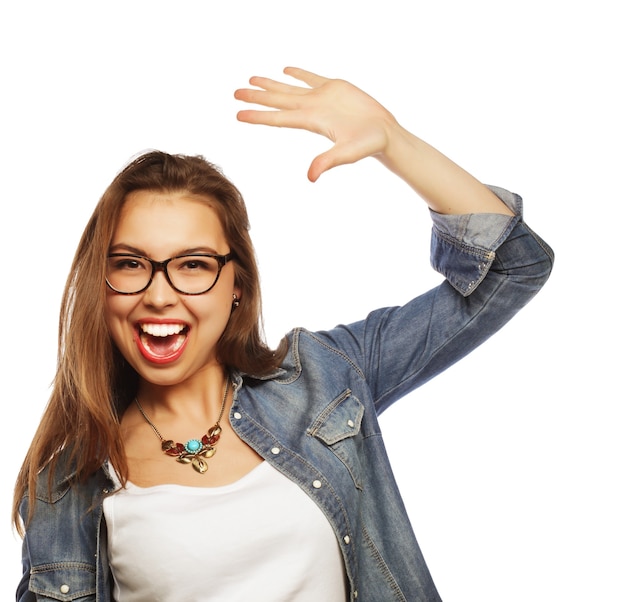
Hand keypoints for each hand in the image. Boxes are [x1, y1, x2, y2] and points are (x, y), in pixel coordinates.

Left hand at [234, 67, 398, 181]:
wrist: (384, 133)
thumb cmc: (368, 145)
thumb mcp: (347, 153)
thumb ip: (328, 161)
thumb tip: (310, 177)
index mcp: (311, 121)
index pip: (278, 118)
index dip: (258, 115)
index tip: (237, 113)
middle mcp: (312, 109)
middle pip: (277, 101)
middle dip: (256, 97)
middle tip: (235, 92)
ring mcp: (322, 98)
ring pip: (290, 89)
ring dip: (271, 84)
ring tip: (252, 79)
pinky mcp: (335, 88)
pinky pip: (311, 78)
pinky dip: (298, 74)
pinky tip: (285, 70)